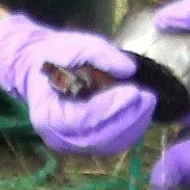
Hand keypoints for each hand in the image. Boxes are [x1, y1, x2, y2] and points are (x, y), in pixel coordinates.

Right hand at [0, 14, 153, 159]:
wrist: (41, 70)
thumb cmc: (57, 57)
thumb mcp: (75, 45)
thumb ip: (100, 54)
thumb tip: (129, 69)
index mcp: (46, 114)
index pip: (82, 119)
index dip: (110, 107)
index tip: (134, 91)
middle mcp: (56, 137)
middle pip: (98, 137)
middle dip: (128, 118)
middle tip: (148, 97)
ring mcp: (71, 144)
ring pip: (108, 144)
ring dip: (133, 126)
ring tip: (148, 103)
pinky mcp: (85, 144)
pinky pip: (111, 144)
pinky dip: (130, 130)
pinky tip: (141, 112)